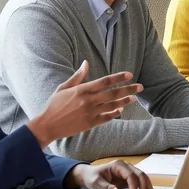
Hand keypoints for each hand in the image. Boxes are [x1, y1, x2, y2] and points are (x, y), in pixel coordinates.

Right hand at [27, 62, 142, 148]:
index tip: (129, 74)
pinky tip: (121, 110)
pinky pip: (107, 118)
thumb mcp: (63, 88)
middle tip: (140, 87)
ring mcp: (90, 113)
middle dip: (128, 89)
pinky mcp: (90, 123)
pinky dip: (115, 113)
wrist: (47, 125)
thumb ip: (77, 76)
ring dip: (125, 101)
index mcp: (82, 90)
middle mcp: (88, 101)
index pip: (105, 81)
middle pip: (113, 93)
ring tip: (134, 98)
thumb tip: (86, 63)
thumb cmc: (54, 105)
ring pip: (113, 106)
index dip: (119, 77)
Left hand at [68, 159, 153, 188]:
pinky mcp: (128, 178)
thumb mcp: (96, 183)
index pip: (130, 175)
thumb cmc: (92, 177)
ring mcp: (128, 171)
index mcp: (118, 165)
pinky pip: (139, 181)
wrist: (89, 175)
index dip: (134, 186)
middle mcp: (126, 166)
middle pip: (139, 175)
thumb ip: (106, 187)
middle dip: (144, 186)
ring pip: (142, 177)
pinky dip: (144, 187)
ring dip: (147, 187)